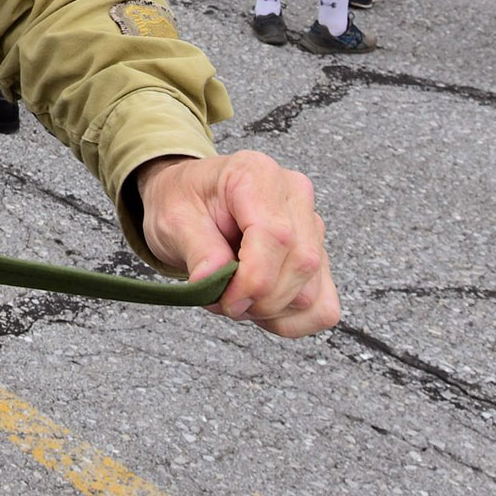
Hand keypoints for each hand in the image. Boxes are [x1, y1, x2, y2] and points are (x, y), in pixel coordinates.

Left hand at [131, 151, 337, 337]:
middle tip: (222, 299)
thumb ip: (197, 250)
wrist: (191, 203)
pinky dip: (289, 321)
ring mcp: (312, 228)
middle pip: (301, 264)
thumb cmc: (183, 203)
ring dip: (269, 311)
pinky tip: (258, 306)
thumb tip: (213, 282)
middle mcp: (295, 196)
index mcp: (257, 174)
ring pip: (311, 291)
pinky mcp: (319, 259)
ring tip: (234, 295)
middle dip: (259, 299)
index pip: (277, 235)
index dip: (254, 279)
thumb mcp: (173, 219)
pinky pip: (322, 308)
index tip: (226, 300)